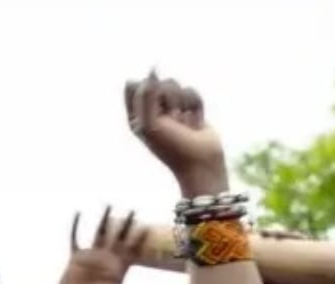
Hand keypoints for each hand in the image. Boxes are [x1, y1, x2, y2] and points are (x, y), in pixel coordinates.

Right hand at [49, 209, 163, 283]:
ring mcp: (92, 259)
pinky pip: (76, 239)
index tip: (149, 227)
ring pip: (100, 234)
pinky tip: (79, 213)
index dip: (141, 240)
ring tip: (108, 204)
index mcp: (119, 272)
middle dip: (126, 224)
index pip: (133, 252)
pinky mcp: (76, 259)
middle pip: (119, 238)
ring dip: (104, 220)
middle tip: (134, 209)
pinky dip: (77, 226)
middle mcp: (107, 262)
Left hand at [124, 73, 228, 195]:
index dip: (144, 91)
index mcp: (136, 115)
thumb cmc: (172, 148)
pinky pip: (192, 91)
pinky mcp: (191, 109)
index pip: (133, 85)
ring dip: (182, 105)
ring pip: (176, 85)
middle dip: (168, 99)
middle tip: (172, 121)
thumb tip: (153, 69)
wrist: (201, 164)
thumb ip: (147, 94)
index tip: (154, 108)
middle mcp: (152, 110)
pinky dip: (196, 107)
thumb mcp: (150, 123)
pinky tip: (196, 123)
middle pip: (157, 82)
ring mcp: (172, 109)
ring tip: (185, 124)